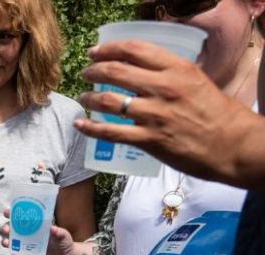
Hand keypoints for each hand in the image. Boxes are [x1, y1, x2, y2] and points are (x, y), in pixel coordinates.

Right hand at [1, 209, 77, 254]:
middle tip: (6, 229)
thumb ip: (59, 232)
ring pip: (11, 243)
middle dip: (6, 228)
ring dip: (6, 242)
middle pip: (12, 230)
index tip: (7, 212)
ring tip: (6, 242)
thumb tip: (53, 228)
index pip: (21, 218)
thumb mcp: (64, 235)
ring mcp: (26, 246)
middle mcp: (27, 235)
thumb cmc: (64, 242)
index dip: (12, 214)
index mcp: (34, 226)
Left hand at [73, 39, 251, 183]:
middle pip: (116, 71)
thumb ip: (170, 74)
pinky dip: (90, 127)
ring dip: (89, 97)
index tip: (95, 52)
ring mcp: (155, 114)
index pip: (134, 50)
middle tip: (86, 74)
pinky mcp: (149, 139)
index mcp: (177, 69)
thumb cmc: (218, 113)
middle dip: (94, 71)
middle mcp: (164, 88)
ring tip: (83, 97)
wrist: (234, 145)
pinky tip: (80, 124)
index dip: (108, 49)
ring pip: (109, 101)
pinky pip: (111, 132)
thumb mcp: (196, 81)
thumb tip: (142, 71)